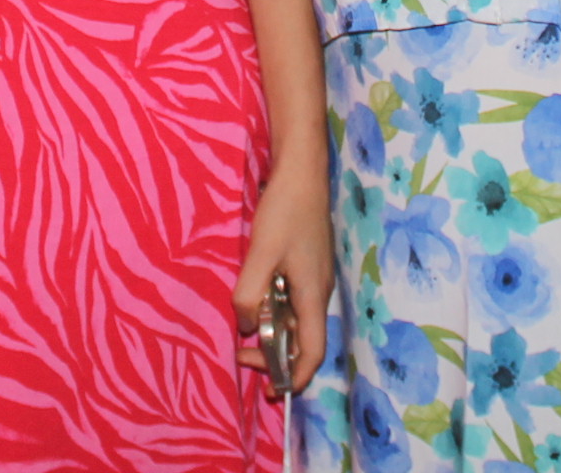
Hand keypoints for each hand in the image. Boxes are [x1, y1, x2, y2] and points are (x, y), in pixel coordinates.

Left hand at [233, 155, 333, 395]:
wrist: (302, 172)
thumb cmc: (285, 211)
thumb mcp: (262, 252)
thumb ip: (251, 292)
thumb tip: (248, 326)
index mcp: (313, 295)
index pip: (312, 351)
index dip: (295, 376)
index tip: (271, 389)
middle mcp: (318, 292)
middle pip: (304, 341)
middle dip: (277, 357)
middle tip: (243, 357)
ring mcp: (314, 278)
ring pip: (297, 321)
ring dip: (274, 333)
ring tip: (244, 332)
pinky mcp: (307, 265)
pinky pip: (293, 301)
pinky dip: (276, 312)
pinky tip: (255, 302)